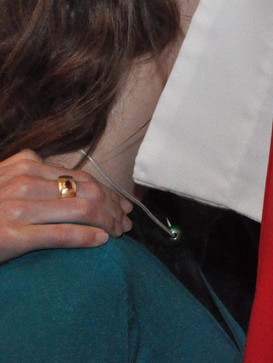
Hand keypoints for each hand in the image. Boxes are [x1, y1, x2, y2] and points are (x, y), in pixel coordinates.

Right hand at [0, 151, 131, 263]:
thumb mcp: (2, 180)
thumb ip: (29, 172)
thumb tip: (59, 172)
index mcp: (25, 167)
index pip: (81, 178)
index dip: (108, 192)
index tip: (122, 204)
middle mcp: (24, 183)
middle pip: (88, 192)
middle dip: (114, 207)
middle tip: (126, 221)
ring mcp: (18, 209)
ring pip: (82, 210)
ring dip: (108, 222)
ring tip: (119, 232)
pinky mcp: (12, 235)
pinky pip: (60, 233)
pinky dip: (87, 236)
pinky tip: (102, 240)